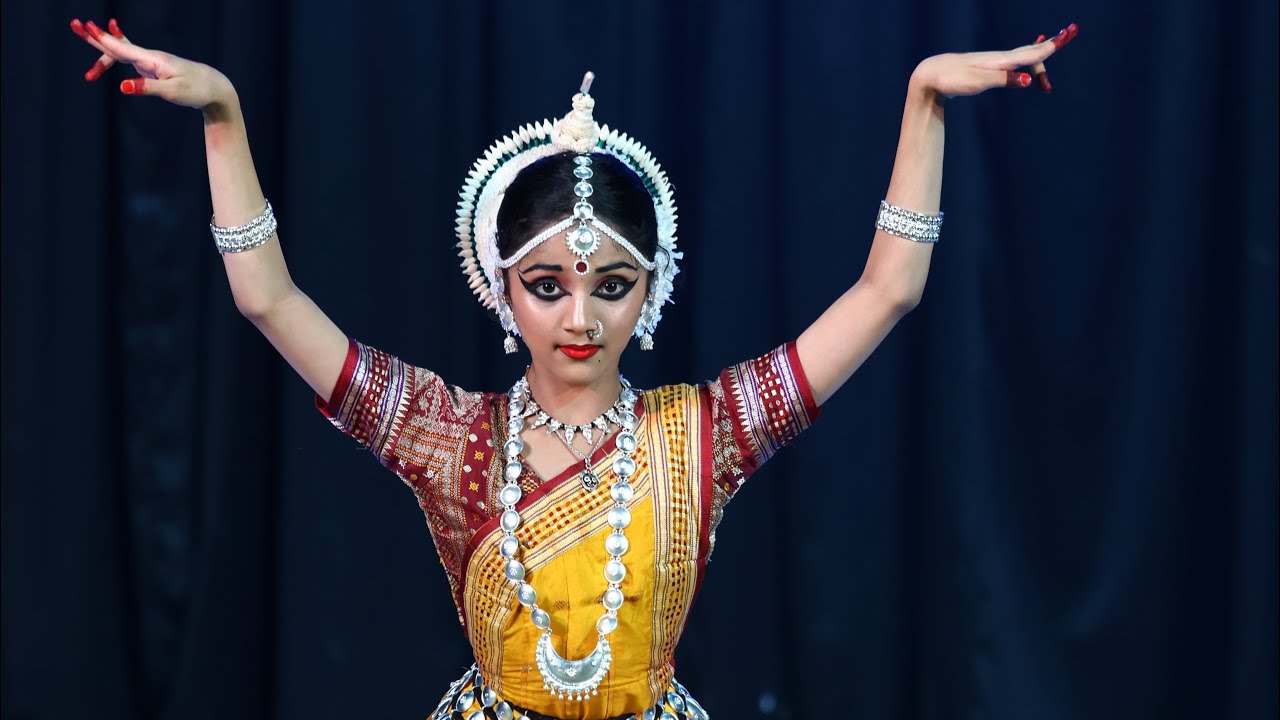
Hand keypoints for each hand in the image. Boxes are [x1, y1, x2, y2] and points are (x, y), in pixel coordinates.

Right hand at [69, 18, 234, 111]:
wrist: (214, 88)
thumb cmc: (196, 90)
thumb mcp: (172, 92)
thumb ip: (146, 89)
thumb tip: (122, 87)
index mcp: (153, 60)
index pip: (123, 48)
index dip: (103, 39)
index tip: (86, 27)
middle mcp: (149, 57)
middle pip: (117, 45)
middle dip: (96, 37)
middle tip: (75, 24)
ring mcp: (150, 62)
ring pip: (121, 54)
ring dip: (103, 53)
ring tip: (88, 70)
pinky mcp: (152, 69)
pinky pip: (129, 59)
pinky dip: (117, 58)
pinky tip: (110, 56)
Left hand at [912, 23, 1078, 98]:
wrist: (930, 75)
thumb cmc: (952, 79)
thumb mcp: (977, 82)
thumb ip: (1003, 80)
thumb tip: (1029, 80)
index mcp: (1000, 61)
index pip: (1032, 52)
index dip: (1052, 45)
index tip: (1070, 32)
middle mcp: (999, 59)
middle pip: (1031, 52)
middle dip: (1052, 45)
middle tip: (1070, 33)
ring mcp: (992, 63)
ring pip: (1022, 57)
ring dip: (1039, 58)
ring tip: (1048, 69)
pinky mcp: (986, 69)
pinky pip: (1012, 63)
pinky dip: (1024, 64)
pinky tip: (1024, 68)